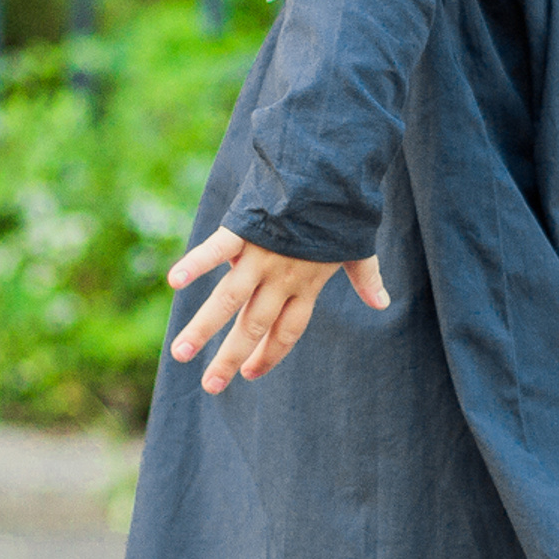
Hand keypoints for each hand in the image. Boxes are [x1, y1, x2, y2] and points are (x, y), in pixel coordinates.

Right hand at [166, 227, 389, 394]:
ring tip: (180, 354)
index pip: (286, 331)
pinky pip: (215, 251)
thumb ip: (366, 277)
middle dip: (230, 358)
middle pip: (253, 326)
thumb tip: (383, 304)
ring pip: (228, 301)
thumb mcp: (358, 248)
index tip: (250, 374)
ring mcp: (261, 256)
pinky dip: (195, 264)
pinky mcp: (243, 229)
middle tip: (211, 387)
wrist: (332, 171)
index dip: (269, 355)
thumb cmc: (342, 210)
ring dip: (203, 329)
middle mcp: (281, 277)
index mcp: (307, 284)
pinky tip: (174, 282)